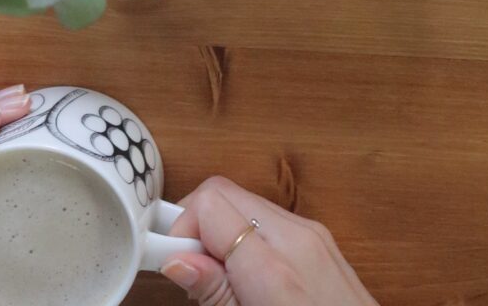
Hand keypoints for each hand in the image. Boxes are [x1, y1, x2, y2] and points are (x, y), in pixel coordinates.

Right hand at [161, 176, 378, 305]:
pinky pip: (269, 218)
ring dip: (221, 230)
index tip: (167, 259)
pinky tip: (246, 275)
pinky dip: (246, 235)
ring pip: (245, 203)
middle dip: (197, 224)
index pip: (211, 202)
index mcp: (276, 269)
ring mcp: (313, 234)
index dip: (180, 226)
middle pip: (226, 193)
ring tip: (220, 280)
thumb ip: (215, 294)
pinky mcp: (320, 238)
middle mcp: (297, 238)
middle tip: (190, 271)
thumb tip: (176, 258)